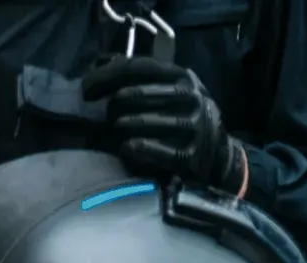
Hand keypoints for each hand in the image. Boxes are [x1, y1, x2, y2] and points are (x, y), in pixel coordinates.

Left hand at [81, 57, 246, 195]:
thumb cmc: (186, 116)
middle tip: (108, 118)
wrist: (219, 154)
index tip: (86, 91)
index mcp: (182, 76)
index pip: (137, 68)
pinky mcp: (189, 155)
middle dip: (112, 108)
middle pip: (132, 95)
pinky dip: (132, 148)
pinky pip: (149, 149)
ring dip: (120, 128)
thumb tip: (101, 63)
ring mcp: (192, 126)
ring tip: (118, 131)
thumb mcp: (174, 88)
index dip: (106, 77)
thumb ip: (143, 75)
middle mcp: (190, 97)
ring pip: (138, 122)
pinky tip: (127, 148)